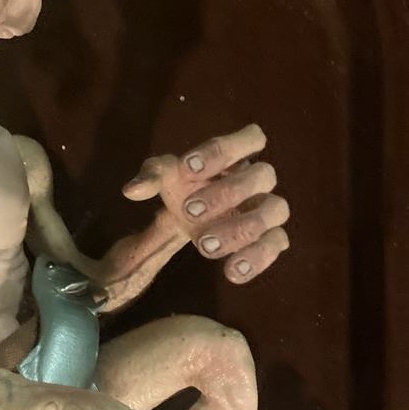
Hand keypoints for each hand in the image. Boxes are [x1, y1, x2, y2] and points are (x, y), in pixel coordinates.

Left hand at [123, 124, 288, 282]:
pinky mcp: (269, 237)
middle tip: (188, 211)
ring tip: (204, 246)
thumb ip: (152, 177)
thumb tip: (132, 190)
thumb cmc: (185, 186)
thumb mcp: (165, 177)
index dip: (223, 151)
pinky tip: (231, 271)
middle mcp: (258, 180)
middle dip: (225, 193)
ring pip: (275, 210)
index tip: (187, 169)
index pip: (251, 138)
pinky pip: (277, 244)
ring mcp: (266, 208)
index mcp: (238, 155)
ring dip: (240, 229)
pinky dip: (258, 258)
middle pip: (263, 175)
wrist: (191, 215)